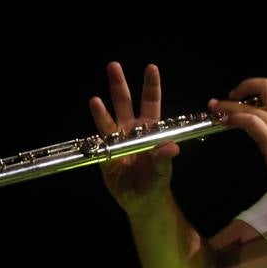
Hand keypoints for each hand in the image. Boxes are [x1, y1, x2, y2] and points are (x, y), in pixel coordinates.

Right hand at [89, 62, 180, 214]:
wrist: (141, 202)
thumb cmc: (155, 184)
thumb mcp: (162, 173)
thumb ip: (164, 159)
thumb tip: (173, 147)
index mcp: (150, 131)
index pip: (151, 103)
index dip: (151, 86)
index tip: (151, 67)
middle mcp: (132, 130)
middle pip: (126, 103)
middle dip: (120, 84)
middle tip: (114, 65)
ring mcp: (117, 140)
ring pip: (109, 117)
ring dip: (104, 104)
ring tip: (95, 97)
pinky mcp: (105, 153)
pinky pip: (100, 137)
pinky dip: (97, 122)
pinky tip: (94, 106)